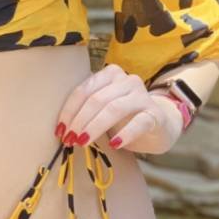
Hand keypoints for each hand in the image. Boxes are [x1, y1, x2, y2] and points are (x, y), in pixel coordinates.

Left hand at [55, 64, 183, 155]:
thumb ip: (87, 109)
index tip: (60, 130)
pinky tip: (114, 144)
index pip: (84, 90)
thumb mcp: (104, 108)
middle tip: (70, 139)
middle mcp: (128, 80)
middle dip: (79, 120)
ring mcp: (143, 95)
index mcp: (111, 74)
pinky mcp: (155, 114)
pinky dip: (124, 134)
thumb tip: (62, 128)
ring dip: (95, 127)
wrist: (158, 124)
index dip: (69, 110)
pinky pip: (138, 123)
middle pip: (97, 99)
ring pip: (114, 108)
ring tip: (83, 142)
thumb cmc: (124, 116)